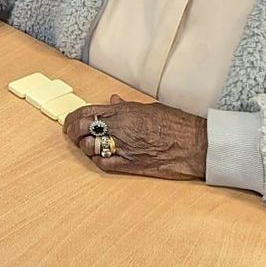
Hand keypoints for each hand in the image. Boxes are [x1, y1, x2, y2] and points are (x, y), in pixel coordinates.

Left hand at [64, 94, 206, 179]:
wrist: (196, 144)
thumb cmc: (178, 124)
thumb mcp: (150, 108)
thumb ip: (127, 106)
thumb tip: (112, 101)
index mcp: (124, 111)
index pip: (86, 111)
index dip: (72, 118)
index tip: (69, 122)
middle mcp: (121, 127)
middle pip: (82, 128)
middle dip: (72, 132)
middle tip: (72, 135)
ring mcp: (125, 147)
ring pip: (89, 147)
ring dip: (84, 147)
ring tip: (87, 147)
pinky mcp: (131, 165)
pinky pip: (104, 163)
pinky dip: (97, 161)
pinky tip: (100, 158)